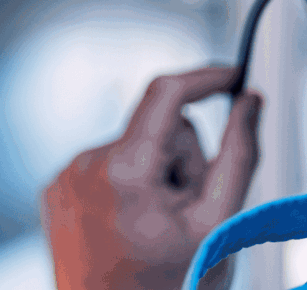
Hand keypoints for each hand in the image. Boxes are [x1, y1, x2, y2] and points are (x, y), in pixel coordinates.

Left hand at [43, 67, 263, 289]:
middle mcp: (84, 165)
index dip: (207, 77)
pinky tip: (131, 227)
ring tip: (156, 228)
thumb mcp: (218, 224)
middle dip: (184, 160)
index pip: (167, 92)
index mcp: (123, 171)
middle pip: (159, 128)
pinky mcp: (57, 189)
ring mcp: (65, 177)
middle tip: (186, 214)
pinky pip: (108, 166)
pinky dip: (129, 187)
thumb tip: (249, 103)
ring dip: (156, 178)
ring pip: (136, 148)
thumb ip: (240, 155)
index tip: (234, 77)